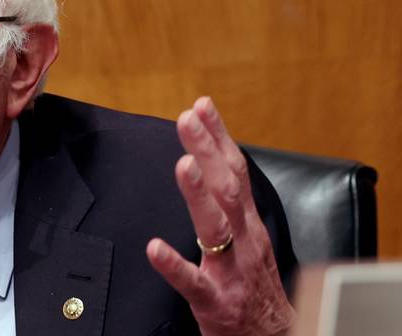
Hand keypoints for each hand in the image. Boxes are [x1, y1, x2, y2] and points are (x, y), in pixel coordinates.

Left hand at [146, 97, 293, 335]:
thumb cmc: (253, 288)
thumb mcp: (248, 240)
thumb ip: (230, 207)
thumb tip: (211, 167)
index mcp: (249, 225)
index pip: (236, 172)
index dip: (220, 137)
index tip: (202, 105)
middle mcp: (245, 241)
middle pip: (228, 188)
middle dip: (208, 151)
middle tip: (187, 117)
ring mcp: (231, 271)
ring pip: (216, 228)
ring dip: (199, 194)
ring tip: (183, 165)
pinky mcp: (216, 302)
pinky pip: (193, 282)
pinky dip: (174, 265)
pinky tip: (155, 249)